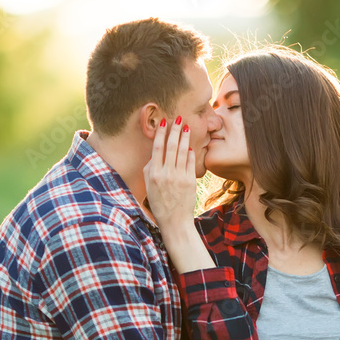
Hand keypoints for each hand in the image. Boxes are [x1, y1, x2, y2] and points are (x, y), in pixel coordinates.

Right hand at [143, 116, 196, 232]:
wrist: (174, 221)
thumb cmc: (159, 203)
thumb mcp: (148, 186)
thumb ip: (149, 169)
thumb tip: (155, 153)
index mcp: (153, 174)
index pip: (157, 148)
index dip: (160, 133)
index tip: (163, 122)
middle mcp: (166, 174)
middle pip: (171, 146)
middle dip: (175, 130)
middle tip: (179, 118)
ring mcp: (179, 177)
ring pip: (182, 151)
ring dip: (184, 137)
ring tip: (186, 127)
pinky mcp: (190, 181)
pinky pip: (190, 162)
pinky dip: (191, 153)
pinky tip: (190, 146)